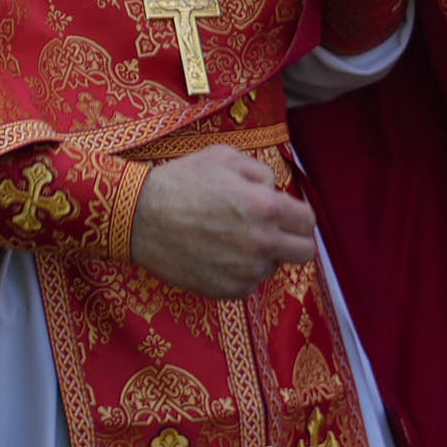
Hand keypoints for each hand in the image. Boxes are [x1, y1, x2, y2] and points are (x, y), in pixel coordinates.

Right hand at [129, 146, 315, 300]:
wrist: (138, 216)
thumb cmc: (179, 182)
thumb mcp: (223, 157)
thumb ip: (260, 172)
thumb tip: (275, 191)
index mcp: (266, 206)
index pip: (308, 221)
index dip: (296, 215)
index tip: (284, 215)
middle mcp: (262, 242)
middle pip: (304, 252)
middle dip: (291, 239)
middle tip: (270, 231)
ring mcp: (245, 270)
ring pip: (274, 268)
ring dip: (261, 255)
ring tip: (230, 239)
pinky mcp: (227, 290)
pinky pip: (249, 283)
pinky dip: (239, 271)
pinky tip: (216, 254)